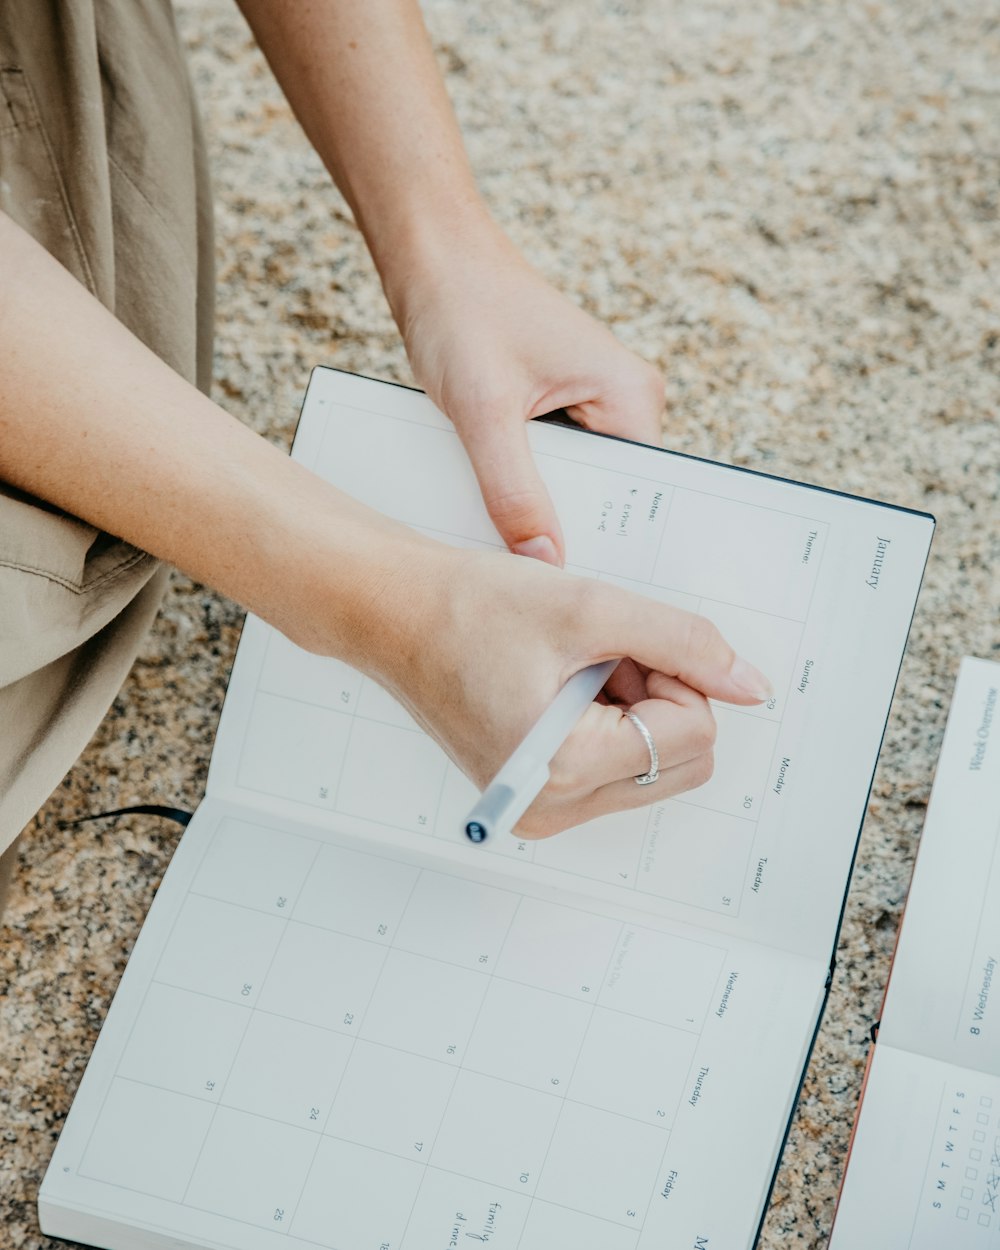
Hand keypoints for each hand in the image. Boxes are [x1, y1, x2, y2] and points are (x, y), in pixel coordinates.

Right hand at [360, 538, 771, 838]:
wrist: (395, 614)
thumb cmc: (472, 607)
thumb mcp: (592, 607)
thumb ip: (685, 642)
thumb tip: (753, 685)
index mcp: (563, 771)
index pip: (691, 734)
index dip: (673, 673)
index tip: (618, 641)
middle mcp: (551, 809)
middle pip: (681, 761)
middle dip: (660, 698)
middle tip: (601, 655)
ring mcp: (542, 810)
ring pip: (654, 766)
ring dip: (635, 709)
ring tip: (574, 668)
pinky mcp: (535, 797)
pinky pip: (615, 769)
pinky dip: (609, 722)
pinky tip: (561, 684)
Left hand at [388, 216, 664, 566]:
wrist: (431, 256)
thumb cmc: (463, 309)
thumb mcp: (484, 412)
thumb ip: (514, 492)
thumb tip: (544, 565)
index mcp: (630, 397)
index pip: (638, 496)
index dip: (604, 542)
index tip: (572, 587)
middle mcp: (623, 402)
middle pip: (606, 496)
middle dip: (566, 527)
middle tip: (526, 572)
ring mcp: (591, 406)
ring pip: (572, 484)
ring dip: (537, 505)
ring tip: (503, 533)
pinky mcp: (558, 408)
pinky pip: (549, 465)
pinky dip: (520, 483)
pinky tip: (491, 499)